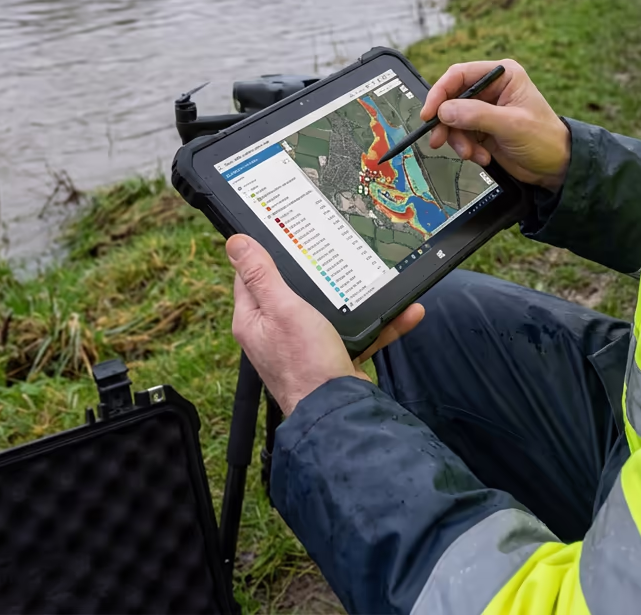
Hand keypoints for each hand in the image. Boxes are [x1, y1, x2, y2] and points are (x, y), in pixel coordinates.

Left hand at [228, 235, 424, 416]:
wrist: (339, 410)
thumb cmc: (304, 363)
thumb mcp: (282, 308)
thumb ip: (261, 275)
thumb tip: (235, 242)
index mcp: (254, 318)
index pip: (251, 275)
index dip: (265, 251)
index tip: (285, 229)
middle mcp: (275, 331)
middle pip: (292, 288)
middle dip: (316, 269)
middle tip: (333, 245)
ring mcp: (305, 344)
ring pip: (331, 308)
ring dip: (356, 295)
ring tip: (376, 275)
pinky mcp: (333, 355)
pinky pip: (357, 331)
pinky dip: (379, 322)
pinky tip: (405, 311)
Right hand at [422, 58, 569, 192]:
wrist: (556, 167)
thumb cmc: (545, 139)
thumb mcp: (511, 125)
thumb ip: (476, 116)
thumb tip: (444, 110)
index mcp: (502, 75)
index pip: (460, 75)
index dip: (440, 92)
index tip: (430, 113)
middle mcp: (491, 89)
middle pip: (451, 98)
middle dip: (446, 122)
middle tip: (439, 140)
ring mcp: (485, 110)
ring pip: (452, 120)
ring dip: (457, 140)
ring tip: (471, 154)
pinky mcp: (482, 129)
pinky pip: (460, 135)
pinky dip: (465, 148)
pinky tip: (481, 157)